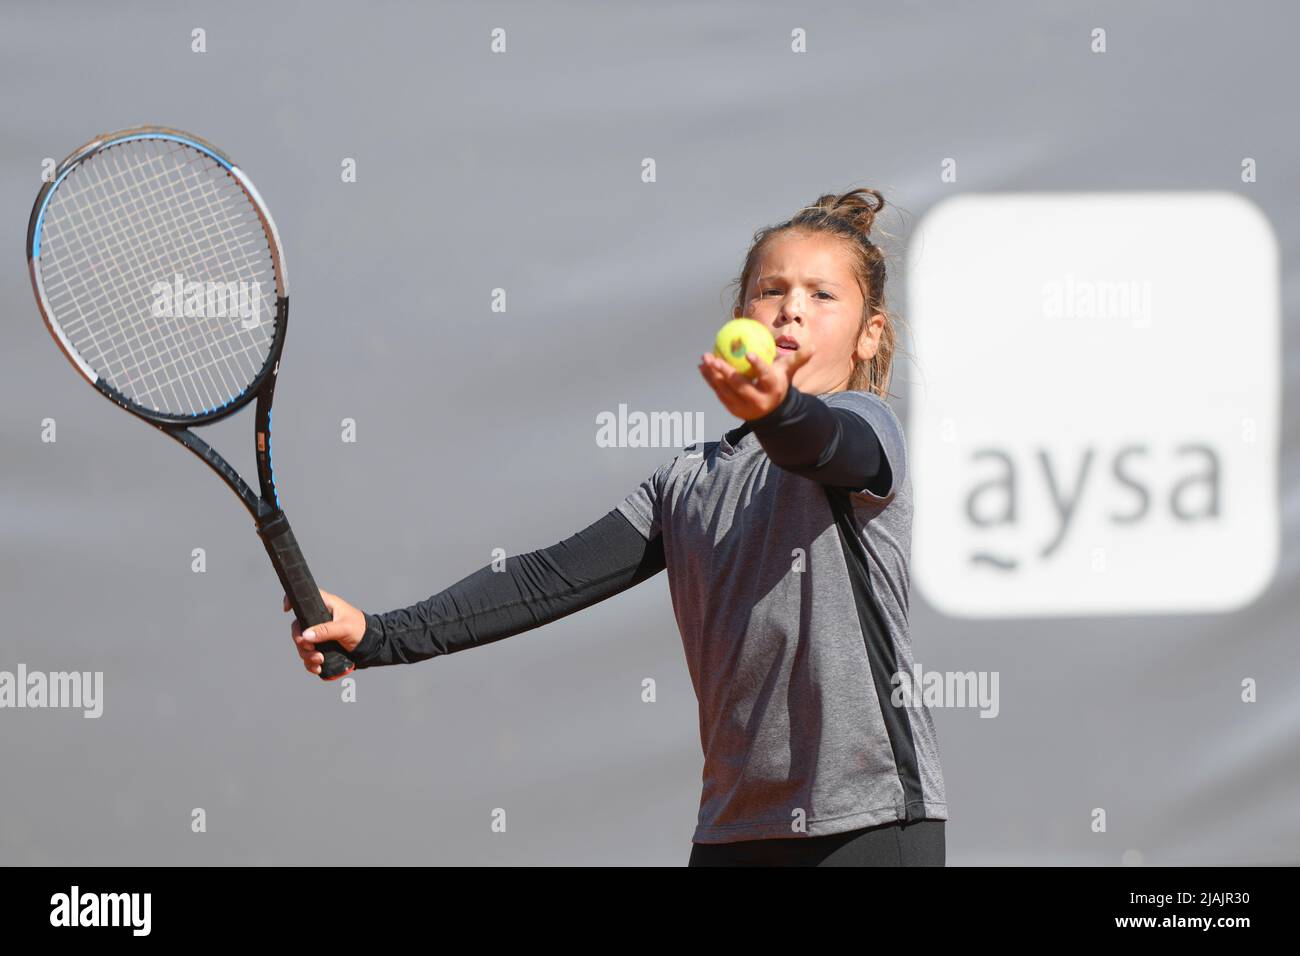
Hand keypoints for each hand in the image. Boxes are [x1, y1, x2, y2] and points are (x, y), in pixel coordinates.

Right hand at [284, 589, 365, 675]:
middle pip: (298, 628)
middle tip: (311, 649)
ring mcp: (319, 634)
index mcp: (324, 606)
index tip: (287, 610)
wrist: (371, 646)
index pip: (304, 599)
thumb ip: (325, 631)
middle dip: (301, 642)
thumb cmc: (361, 629)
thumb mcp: (344, 628)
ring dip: (306, 655)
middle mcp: (318, 619)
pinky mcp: (321, 647)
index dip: (292, 601)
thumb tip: (305, 635)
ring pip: (302, 645)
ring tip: (319, 661)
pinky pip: (309, 656)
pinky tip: (318, 667)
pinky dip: (311, 663)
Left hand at [698, 343, 812, 420]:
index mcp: (772, 389)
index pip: (765, 376)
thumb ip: (798, 359)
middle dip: (726, 371)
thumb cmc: (779, 383)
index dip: (758, 366)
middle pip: (740, 385)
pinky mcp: (733, 409)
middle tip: (714, 356)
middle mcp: (758, 400)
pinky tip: (702, 367)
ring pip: (726, 390)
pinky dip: (710, 380)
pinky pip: (719, 392)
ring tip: (705, 358)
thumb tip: (813, 345)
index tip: (748, 353)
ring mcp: (744, 407)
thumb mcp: (788, 372)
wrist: (772, 411)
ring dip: (713, 375)